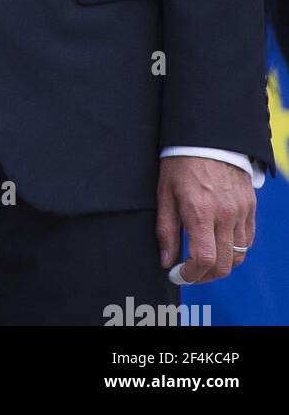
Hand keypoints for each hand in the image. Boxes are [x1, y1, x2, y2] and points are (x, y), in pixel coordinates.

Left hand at [157, 155, 255, 281]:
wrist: (206, 138)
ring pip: (239, 255)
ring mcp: (241, 212)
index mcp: (200, 211)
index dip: (192, 275)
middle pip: (224, 264)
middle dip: (205, 276)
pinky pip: (247, 240)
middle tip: (189, 273)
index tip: (179, 274)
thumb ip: (166, 230)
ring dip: (222, 266)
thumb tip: (166, 260)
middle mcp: (225, 215)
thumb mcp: (164, 193)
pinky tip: (219, 245)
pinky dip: (235, 250)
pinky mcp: (250, 207)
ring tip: (203, 261)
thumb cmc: (180, 163)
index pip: (204, 259)